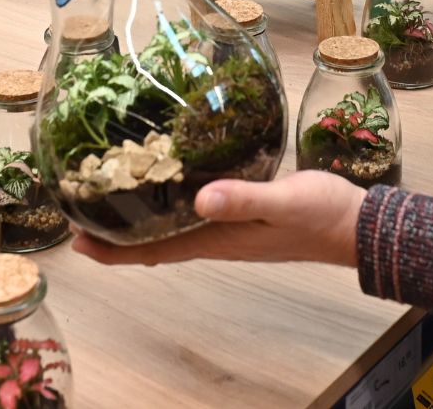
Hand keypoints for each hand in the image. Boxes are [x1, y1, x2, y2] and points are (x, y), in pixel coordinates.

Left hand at [73, 171, 366, 267]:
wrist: (358, 225)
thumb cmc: (323, 215)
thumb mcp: (283, 202)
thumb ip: (243, 200)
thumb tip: (199, 199)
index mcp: (218, 239)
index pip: (152, 252)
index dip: (111, 251)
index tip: (74, 240)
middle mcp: (216, 237)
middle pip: (152, 243)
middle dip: (113, 233)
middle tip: (76, 211)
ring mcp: (229, 227)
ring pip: (170, 228)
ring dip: (137, 218)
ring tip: (108, 194)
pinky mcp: (242, 212)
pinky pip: (192, 213)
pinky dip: (169, 202)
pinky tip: (166, 180)